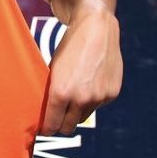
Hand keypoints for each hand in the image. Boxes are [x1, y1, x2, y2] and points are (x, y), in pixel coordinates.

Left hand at [40, 10, 121, 135]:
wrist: (96, 29)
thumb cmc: (69, 47)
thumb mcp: (53, 69)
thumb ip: (50, 91)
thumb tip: (45, 111)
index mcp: (60, 93)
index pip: (52, 125)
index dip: (47, 128)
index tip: (44, 128)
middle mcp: (81, 98)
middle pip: (68, 127)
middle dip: (61, 124)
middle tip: (56, 118)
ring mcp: (98, 97)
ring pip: (83, 117)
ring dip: (77, 112)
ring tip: (73, 95)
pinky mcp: (112, 94)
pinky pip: (98, 105)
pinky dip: (92, 99)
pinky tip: (89, 82)